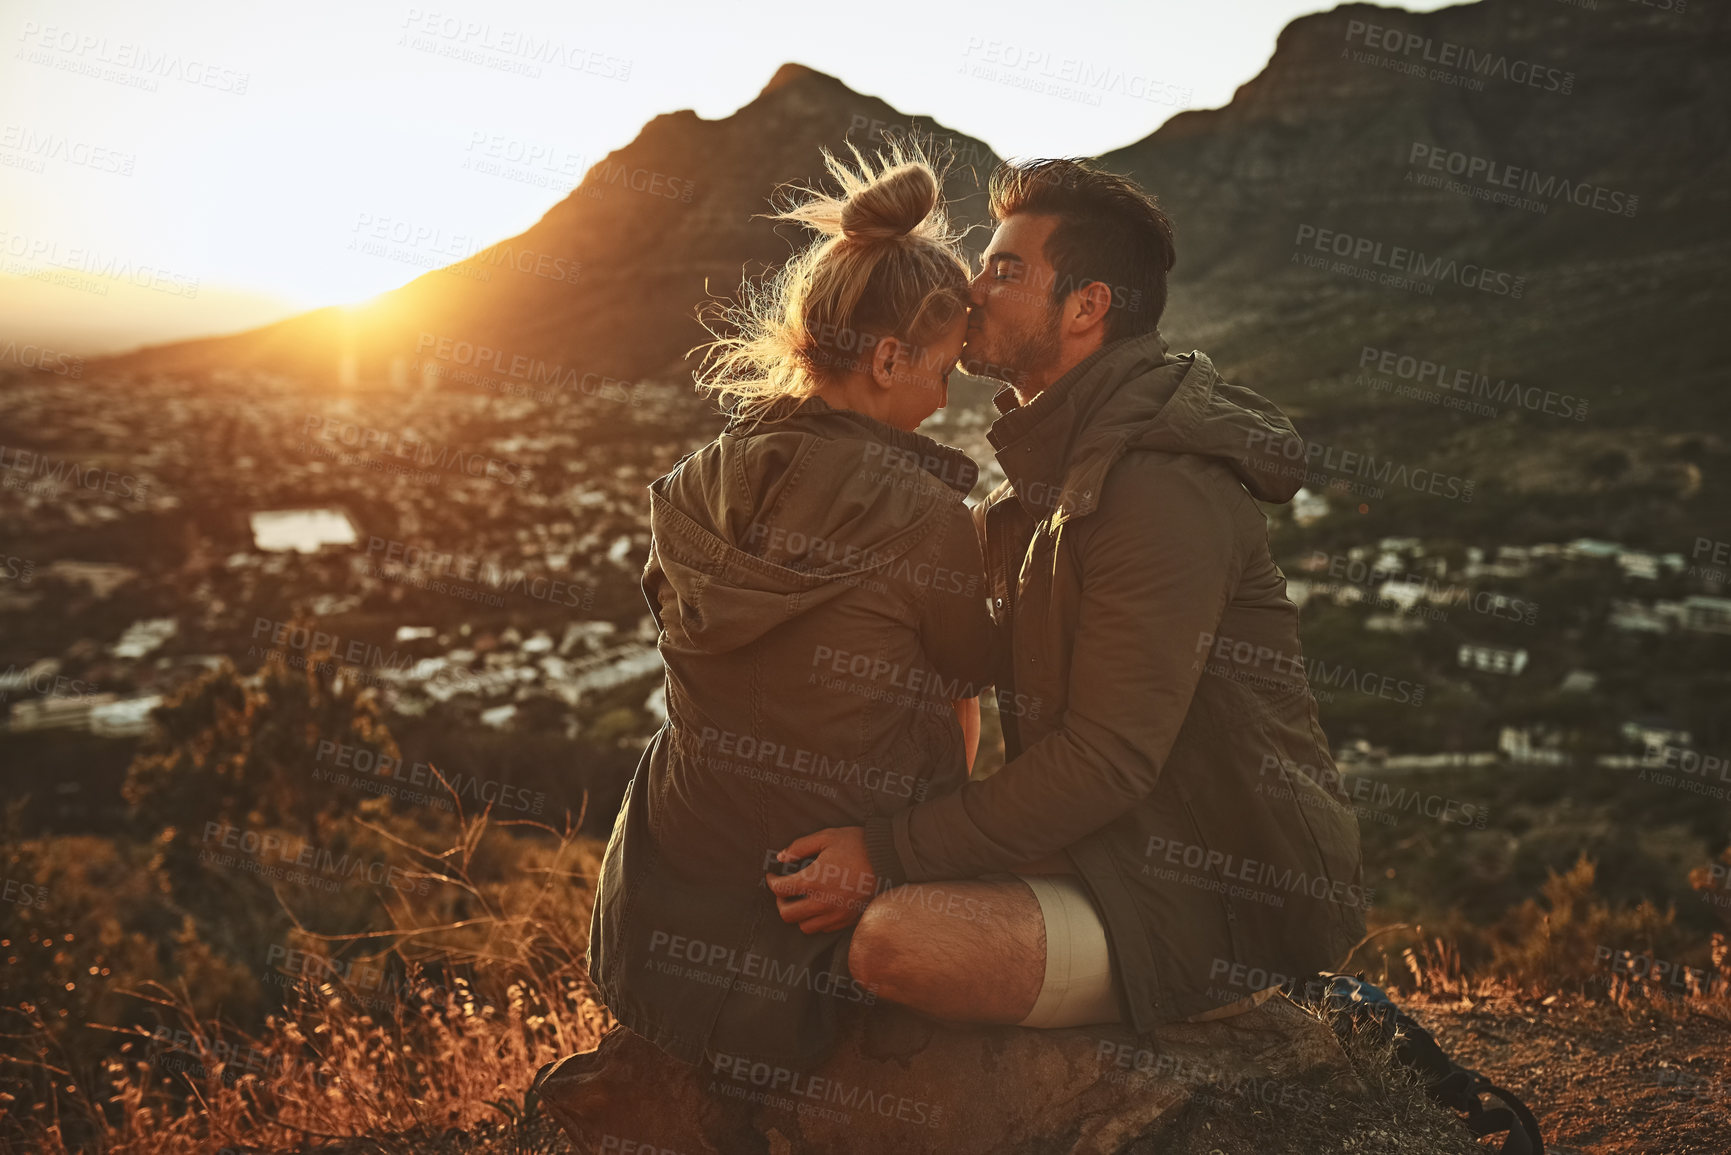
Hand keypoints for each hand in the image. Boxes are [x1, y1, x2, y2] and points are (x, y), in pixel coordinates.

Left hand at [764, 827, 879, 934]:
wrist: (890, 859)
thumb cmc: (858, 844)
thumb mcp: (827, 837)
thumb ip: (800, 847)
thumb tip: (781, 857)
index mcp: (814, 880)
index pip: (780, 890)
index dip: (771, 882)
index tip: (772, 876)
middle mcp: (823, 902)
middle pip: (787, 915)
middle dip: (781, 902)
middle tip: (784, 891)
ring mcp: (836, 914)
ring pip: (805, 927)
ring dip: (798, 914)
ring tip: (802, 899)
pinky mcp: (848, 920)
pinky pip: (824, 929)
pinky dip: (816, 920)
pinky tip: (820, 905)